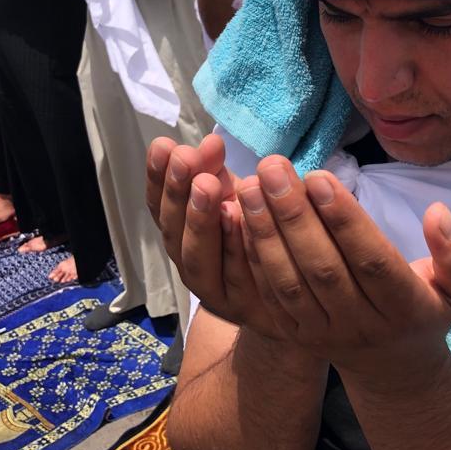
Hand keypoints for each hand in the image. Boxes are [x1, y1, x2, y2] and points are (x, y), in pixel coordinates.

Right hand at [146, 134, 282, 337]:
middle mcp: (190, 265)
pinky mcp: (245, 307)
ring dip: (200, 221)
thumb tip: (210, 142)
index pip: (158, 207)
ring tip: (208, 185)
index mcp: (180, 235)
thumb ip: (217, 171)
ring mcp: (214, 292)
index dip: (157, 178)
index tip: (164, 145)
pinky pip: (237, 278)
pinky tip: (239, 218)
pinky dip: (235, 248)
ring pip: (197, 261)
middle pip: (173, 234)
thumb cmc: (255, 231)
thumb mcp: (232, 194)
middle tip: (186, 159)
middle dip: (177, 194)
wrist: (294, 291)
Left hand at [237, 157, 450, 374]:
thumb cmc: (424, 307)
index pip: (371, 261)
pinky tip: (237, 218)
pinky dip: (250, 257)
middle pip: (322, 268)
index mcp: (404, 308)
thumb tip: (438, 213)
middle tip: (272, 167)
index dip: (344, 219)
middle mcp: (359, 325)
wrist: (391, 365)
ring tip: (248, 186)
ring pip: (288, 283)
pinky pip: (268, 295)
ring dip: (264, 233)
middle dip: (293, 216)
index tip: (319, 176)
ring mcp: (321, 333)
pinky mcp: (293, 335)